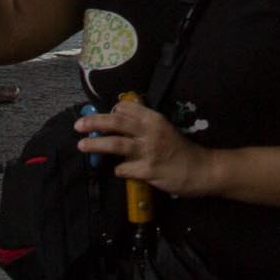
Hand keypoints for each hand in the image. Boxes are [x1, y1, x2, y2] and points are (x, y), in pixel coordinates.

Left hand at [75, 95, 215, 198]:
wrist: (201, 170)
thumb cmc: (180, 149)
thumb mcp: (164, 129)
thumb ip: (143, 124)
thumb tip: (118, 117)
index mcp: (154, 119)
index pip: (126, 109)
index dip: (110, 112)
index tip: (98, 116)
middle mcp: (150, 132)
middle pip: (116, 123)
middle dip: (94, 122)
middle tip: (78, 125)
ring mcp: (148, 151)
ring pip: (115, 144)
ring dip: (96, 144)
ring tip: (81, 145)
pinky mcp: (147, 170)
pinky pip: (124, 169)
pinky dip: (118, 170)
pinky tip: (120, 171)